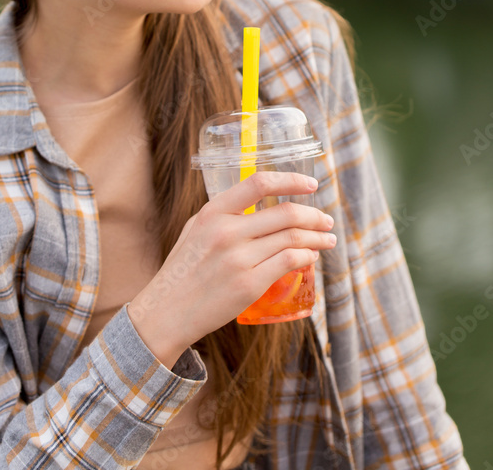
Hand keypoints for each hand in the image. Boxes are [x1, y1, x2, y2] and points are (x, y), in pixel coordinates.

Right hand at [127, 171, 335, 367]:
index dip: (291, 180)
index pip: (259, 183)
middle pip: (285, 213)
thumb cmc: (182, 270)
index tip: (311, 184)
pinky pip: (288, 262)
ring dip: (317, 238)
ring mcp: (238, 259)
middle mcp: (226, 231)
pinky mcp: (248, 285)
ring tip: (327, 240)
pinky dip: (306, 256)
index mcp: (213, 212)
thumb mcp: (195, 230)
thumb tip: (259, 206)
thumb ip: (224, 215)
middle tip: (326, 221)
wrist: (165, 312)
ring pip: (292, 238)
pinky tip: (311, 257)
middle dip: (314, 216)